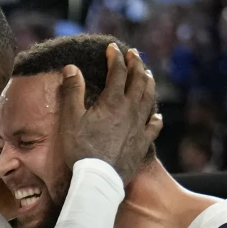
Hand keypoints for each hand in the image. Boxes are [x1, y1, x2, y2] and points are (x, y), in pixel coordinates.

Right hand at [57, 43, 162, 178]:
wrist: (97, 179)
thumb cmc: (80, 149)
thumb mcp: (71, 118)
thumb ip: (72, 91)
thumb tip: (71, 68)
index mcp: (113, 101)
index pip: (118, 71)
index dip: (115, 57)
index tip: (112, 48)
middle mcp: (130, 109)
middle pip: (138, 80)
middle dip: (136, 63)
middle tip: (133, 54)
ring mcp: (139, 126)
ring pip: (149, 98)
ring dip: (149, 83)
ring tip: (148, 74)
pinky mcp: (142, 142)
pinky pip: (154, 125)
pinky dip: (155, 116)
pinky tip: (156, 114)